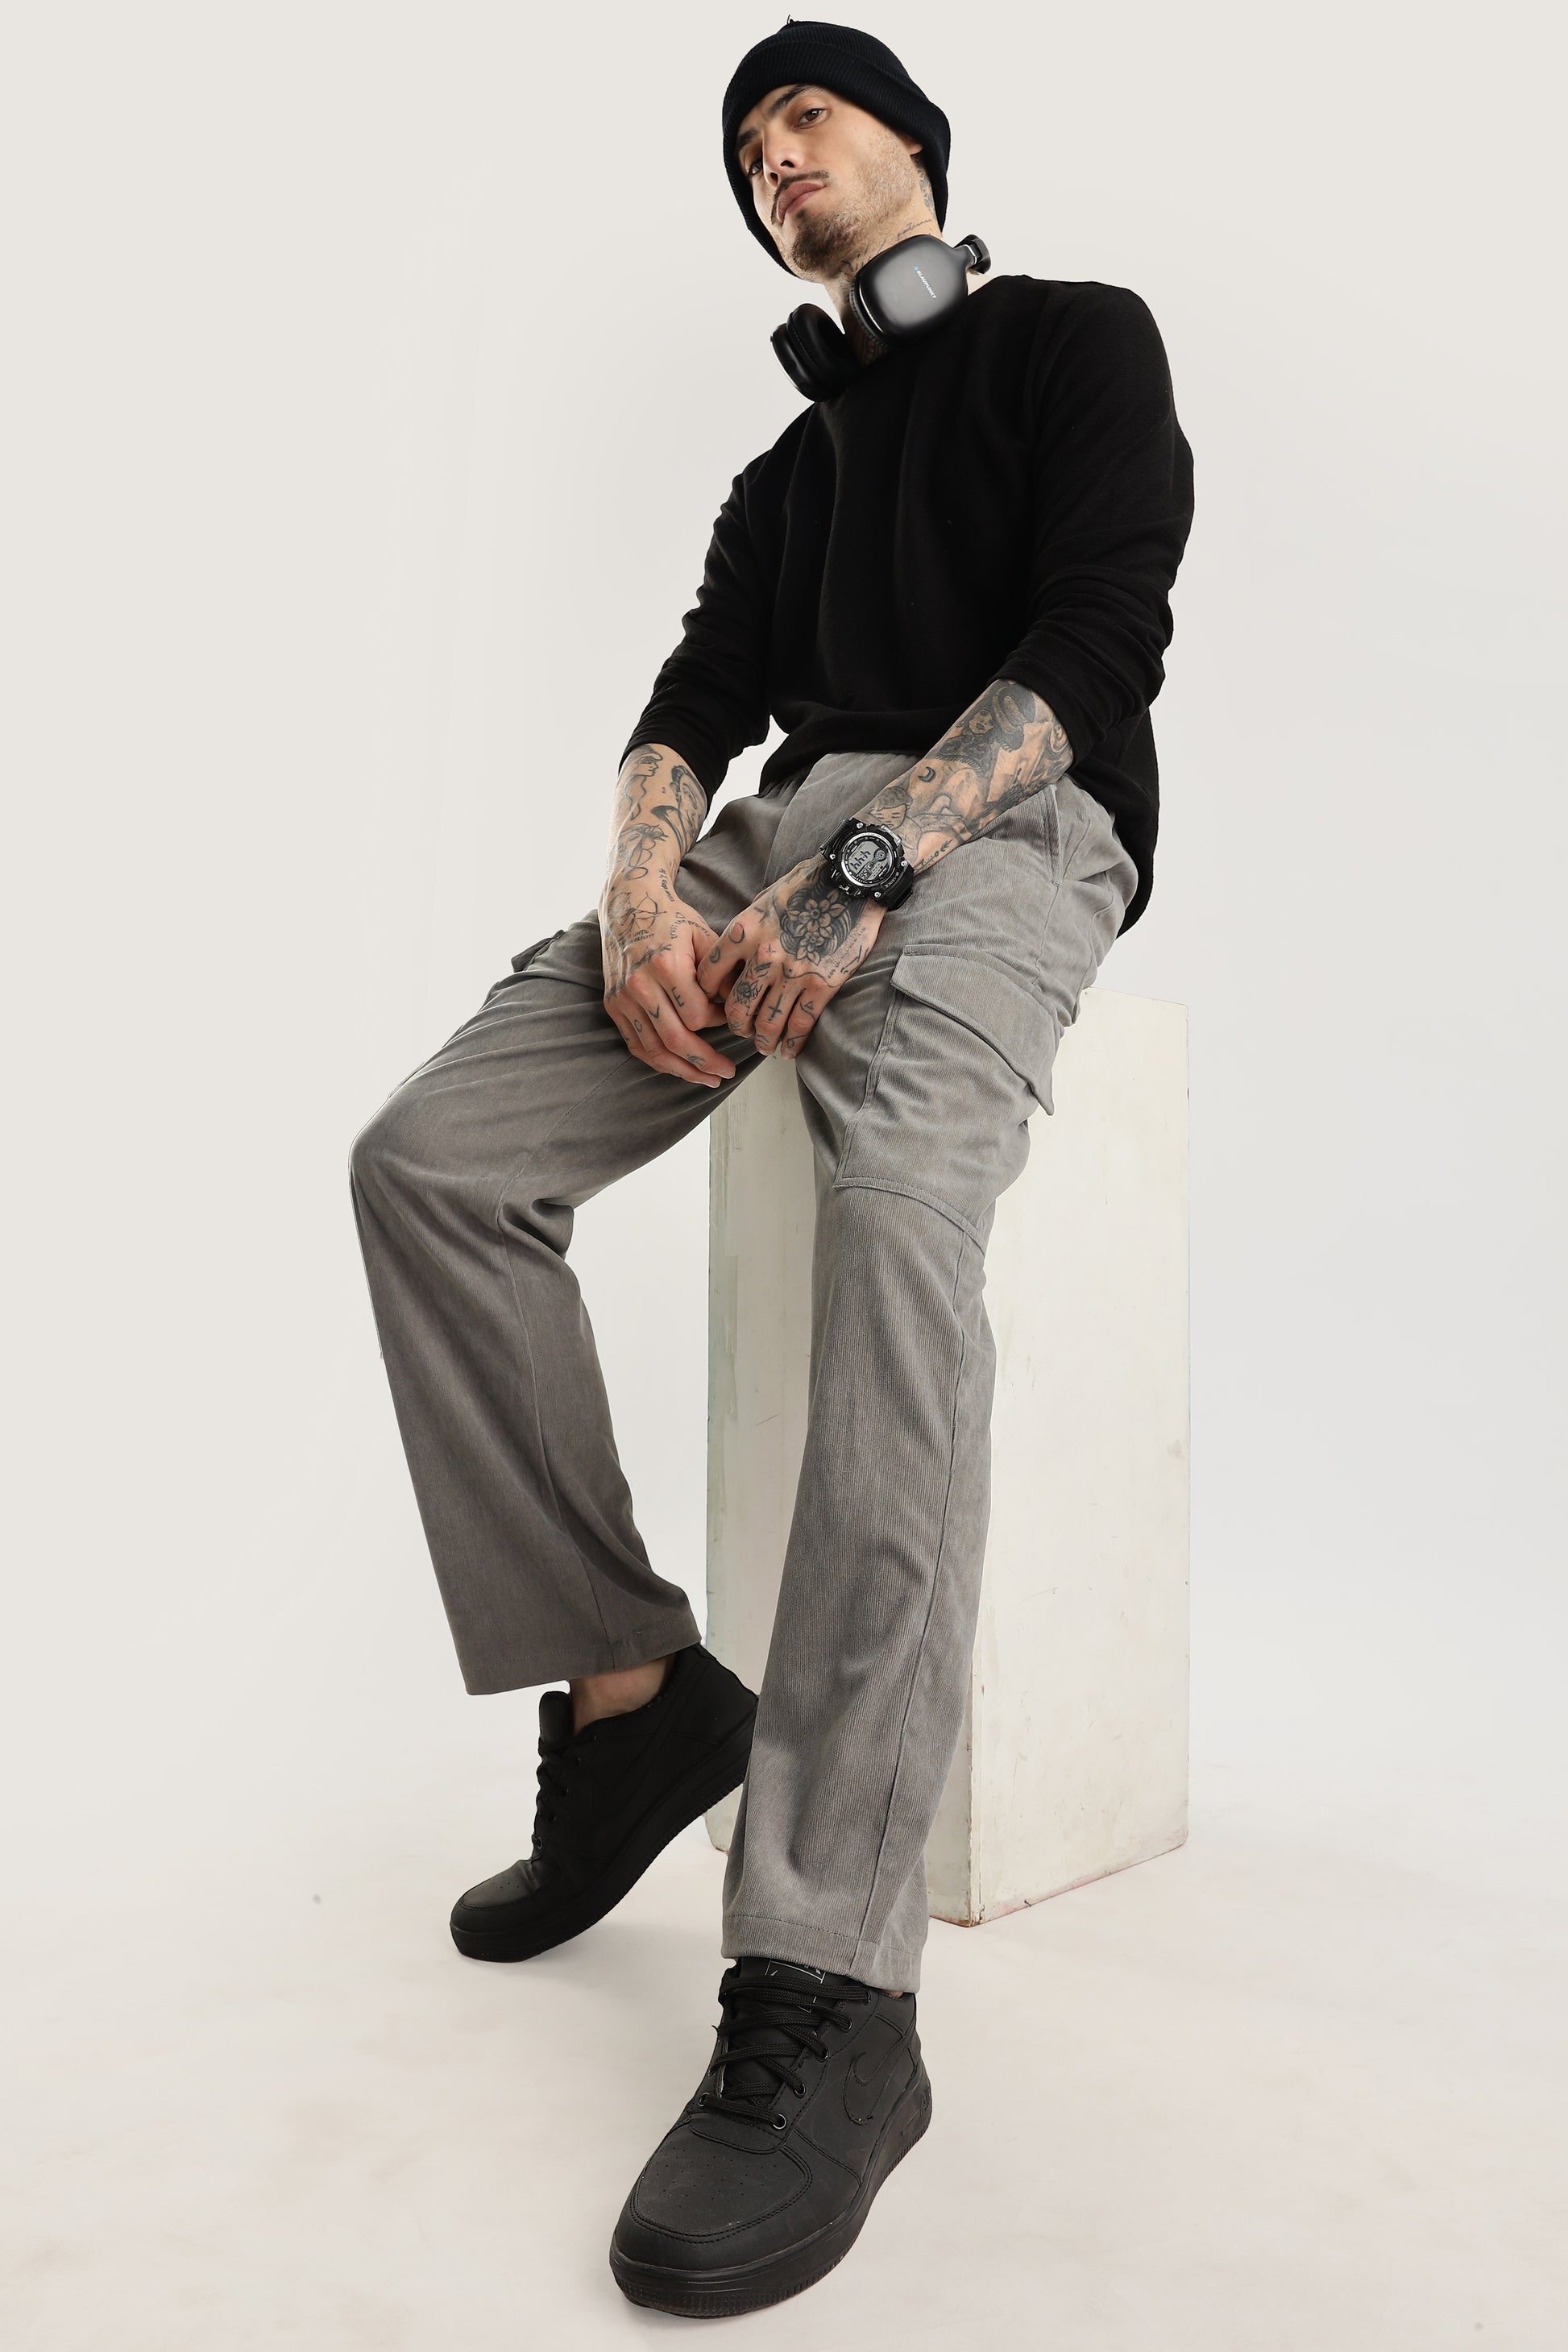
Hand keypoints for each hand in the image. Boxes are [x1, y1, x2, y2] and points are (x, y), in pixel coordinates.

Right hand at [600, 873, 735, 1087]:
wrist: (629, 904)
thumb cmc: (672, 919)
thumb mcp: (704, 936)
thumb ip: (723, 974)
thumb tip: (743, 1008)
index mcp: (666, 966)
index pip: (699, 1016)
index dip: (720, 1022)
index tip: (731, 1019)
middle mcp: (640, 985)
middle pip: (677, 1040)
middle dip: (705, 1062)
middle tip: (727, 1073)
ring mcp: (623, 998)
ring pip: (654, 1050)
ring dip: (683, 1071)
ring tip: (706, 1080)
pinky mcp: (613, 1005)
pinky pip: (636, 1044)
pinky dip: (657, 1061)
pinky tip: (678, 1068)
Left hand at [704, 855, 884, 1058]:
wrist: (850, 881)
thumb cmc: (806, 886)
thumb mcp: (763, 901)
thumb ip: (746, 931)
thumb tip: (734, 958)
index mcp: (743, 932)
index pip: (709, 976)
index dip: (707, 997)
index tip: (714, 1005)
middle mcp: (763, 956)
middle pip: (737, 1008)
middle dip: (737, 1027)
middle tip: (742, 1031)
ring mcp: (793, 973)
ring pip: (767, 1023)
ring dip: (763, 1041)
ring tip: (765, 1046)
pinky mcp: (822, 984)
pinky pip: (800, 1024)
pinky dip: (792, 1043)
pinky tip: (788, 1050)